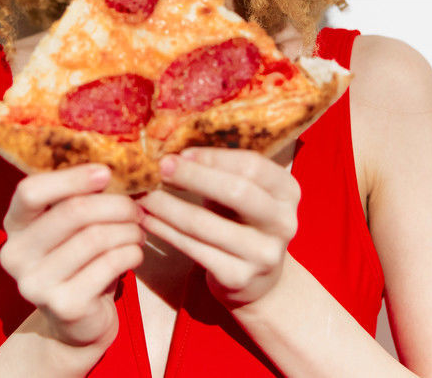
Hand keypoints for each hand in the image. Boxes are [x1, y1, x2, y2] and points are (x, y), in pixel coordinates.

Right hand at [0, 164, 146, 350]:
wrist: (78, 324)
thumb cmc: (79, 262)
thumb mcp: (70, 229)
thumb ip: (79, 199)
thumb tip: (117, 162)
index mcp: (14, 226)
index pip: (30, 190)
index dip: (71, 177)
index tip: (106, 172)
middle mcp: (15, 255)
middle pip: (72, 212)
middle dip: (115, 205)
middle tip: (137, 208)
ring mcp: (35, 283)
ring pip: (95, 237)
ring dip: (128, 229)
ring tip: (139, 230)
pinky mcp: (63, 305)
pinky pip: (108, 264)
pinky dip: (131, 252)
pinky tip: (135, 253)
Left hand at [135, 148, 299, 310]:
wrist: (261, 281)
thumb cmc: (244, 222)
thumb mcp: (246, 194)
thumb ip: (223, 172)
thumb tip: (175, 149)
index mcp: (288, 192)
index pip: (253, 166)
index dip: (215, 158)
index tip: (182, 152)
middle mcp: (283, 222)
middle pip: (236, 191)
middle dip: (193, 177)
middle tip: (160, 168)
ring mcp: (263, 254)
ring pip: (205, 224)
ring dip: (168, 207)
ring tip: (144, 195)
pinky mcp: (239, 278)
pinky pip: (193, 249)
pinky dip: (165, 232)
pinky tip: (148, 221)